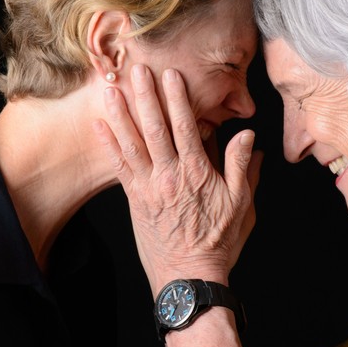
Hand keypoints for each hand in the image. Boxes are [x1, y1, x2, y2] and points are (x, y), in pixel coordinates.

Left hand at [93, 64, 261, 295]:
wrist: (189, 277)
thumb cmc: (218, 242)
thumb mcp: (242, 204)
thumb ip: (242, 167)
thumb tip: (248, 136)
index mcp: (198, 174)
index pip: (186, 127)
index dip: (177, 99)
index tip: (171, 75)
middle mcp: (170, 176)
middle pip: (155, 128)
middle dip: (145, 96)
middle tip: (136, 69)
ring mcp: (150, 188)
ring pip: (133, 143)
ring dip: (120, 114)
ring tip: (110, 88)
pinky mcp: (135, 200)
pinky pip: (119, 167)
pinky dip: (109, 145)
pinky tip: (100, 125)